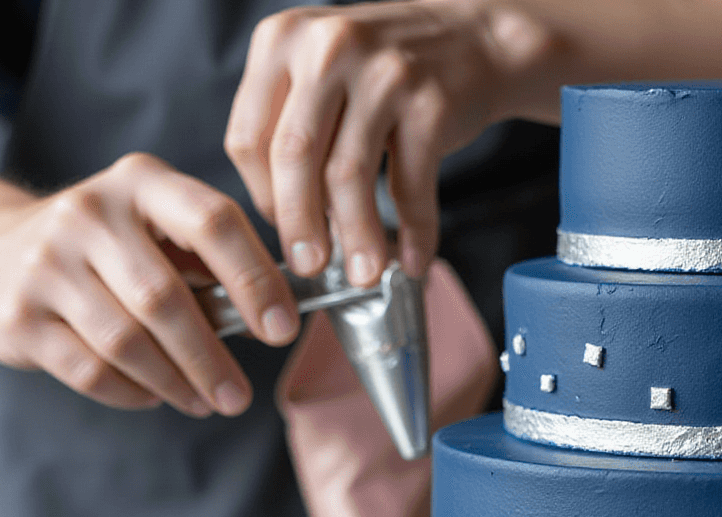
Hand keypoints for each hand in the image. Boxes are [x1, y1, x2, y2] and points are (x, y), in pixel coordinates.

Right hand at [0, 152, 300, 414]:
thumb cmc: (101, 249)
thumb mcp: (151, 227)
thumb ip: (205, 260)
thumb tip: (271, 315)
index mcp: (139, 181)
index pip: (212, 221)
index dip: (256, 278)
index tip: (282, 328)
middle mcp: (88, 212)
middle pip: (165, 298)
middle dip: (210, 357)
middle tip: (238, 396)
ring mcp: (46, 262)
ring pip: (127, 341)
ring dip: (175, 382)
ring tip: (203, 401)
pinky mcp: (18, 314)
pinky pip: (90, 370)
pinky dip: (131, 392)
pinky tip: (153, 396)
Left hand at [226, 1, 549, 287]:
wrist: (474, 39)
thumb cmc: (387, 67)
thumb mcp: (320, 70)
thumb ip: (289, 125)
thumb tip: (282, 215)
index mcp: (283, 41)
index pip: (247, 137)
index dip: (262, 195)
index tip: (279, 228)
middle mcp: (328, 49)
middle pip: (292, 157)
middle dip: (299, 225)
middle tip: (308, 265)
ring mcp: (381, 74)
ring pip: (348, 176)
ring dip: (356, 237)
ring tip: (362, 272)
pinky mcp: (429, 104)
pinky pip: (410, 186)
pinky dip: (414, 230)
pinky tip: (413, 256)